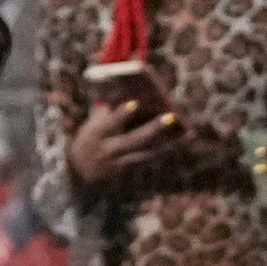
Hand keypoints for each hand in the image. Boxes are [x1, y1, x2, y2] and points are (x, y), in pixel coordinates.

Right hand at [64, 90, 180, 188]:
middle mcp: (109, 150)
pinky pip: (150, 158)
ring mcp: (119, 163)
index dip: (121, 114)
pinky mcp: (128, 171)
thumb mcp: (92, 125)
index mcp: (97, 133)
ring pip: (147, 153)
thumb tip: (125, 90)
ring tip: (187, 133)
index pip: (110, 123)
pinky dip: (166, 149)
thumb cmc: (89, 140)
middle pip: (134, 139)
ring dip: (169, 143)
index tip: (134, 103)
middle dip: (153, 128)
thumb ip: (107, 110)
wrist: (79, 176)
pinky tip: (181, 141)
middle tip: (170, 116)